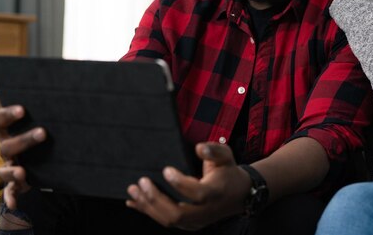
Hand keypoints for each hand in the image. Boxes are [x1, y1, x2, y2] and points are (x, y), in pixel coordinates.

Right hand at [0, 105, 45, 209]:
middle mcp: (6, 148)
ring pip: (5, 170)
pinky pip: (9, 192)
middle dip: (24, 140)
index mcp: (9, 131)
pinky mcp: (15, 184)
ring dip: (13, 171)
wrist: (43, 158)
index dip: (7, 114)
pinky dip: (10, 199)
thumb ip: (51, 115)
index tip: (23, 110)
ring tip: (23, 172)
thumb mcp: (44, 124)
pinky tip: (14, 205)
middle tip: (43, 133)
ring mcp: (10, 166)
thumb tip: (77, 101)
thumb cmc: (44, 135)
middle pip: (7, 145)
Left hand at [126, 142, 250, 230]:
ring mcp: (196, 221)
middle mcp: (205, 211)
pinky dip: (148, 212)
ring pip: (169, 221)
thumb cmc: (228, 172)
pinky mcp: (188, 224)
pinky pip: (166, 221)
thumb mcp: (226, 155)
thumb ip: (213, 150)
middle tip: (141, 182)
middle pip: (177, 214)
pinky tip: (134, 202)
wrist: (239, 194)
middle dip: (155, 199)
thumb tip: (198, 148)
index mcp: (215, 193)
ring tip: (133, 191)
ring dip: (148, 207)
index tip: (166, 169)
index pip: (196, 193)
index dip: (180, 183)